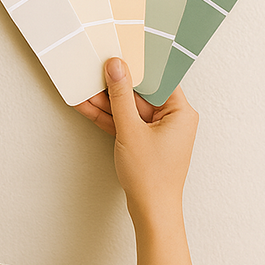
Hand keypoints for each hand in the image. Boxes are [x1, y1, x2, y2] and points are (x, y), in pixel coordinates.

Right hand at [75, 58, 197, 224]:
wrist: (151, 212)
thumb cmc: (151, 176)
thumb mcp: (131, 130)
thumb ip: (121, 96)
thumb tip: (116, 67)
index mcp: (181, 112)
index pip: (159, 78)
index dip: (138, 65)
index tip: (119, 52)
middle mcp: (173, 119)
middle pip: (141, 93)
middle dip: (116, 85)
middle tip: (95, 68)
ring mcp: (158, 132)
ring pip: (130, 109)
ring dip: (107, 102)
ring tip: (83, 88)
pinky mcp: (145, 143)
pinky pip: (126, 124)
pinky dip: (109, 118)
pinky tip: (87, 107)